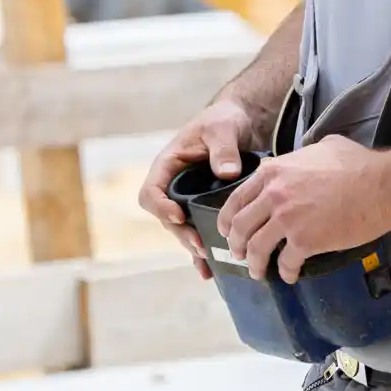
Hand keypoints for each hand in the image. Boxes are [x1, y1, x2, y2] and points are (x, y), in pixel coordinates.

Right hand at [138, 96, 260, 279]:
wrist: (240, 123)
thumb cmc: (224, 121)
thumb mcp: (223, 128)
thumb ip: (223, 148)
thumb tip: (226, 172)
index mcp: (168, 166)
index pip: (151, 193)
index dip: (160, 207)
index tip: (178, 215)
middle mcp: (173, 187)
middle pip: (167, 218)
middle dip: (182, 234)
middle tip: (201, 245)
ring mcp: (187, 199)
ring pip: (183, 230)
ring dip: (193, 247)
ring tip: (208, 262)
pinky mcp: (204, 207)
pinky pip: (198, 231)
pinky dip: (203, 249)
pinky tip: (212, 270)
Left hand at [218, 135, 390, 283]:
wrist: (382, 185)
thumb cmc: (359, 164)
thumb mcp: (323, 147)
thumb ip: (301, 156)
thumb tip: (298, 158)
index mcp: (274, 172)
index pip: (237, 198)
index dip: (228, 219)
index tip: (229, 230)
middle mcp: (274, 194)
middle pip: (240, 226)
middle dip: (236, 245)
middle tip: (240, 254)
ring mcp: (287, 219)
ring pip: (256, 249)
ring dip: (254, 264)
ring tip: (259, 271)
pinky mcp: (305, 241)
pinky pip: (285, 263)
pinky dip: (285, 273)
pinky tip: (291, 275)